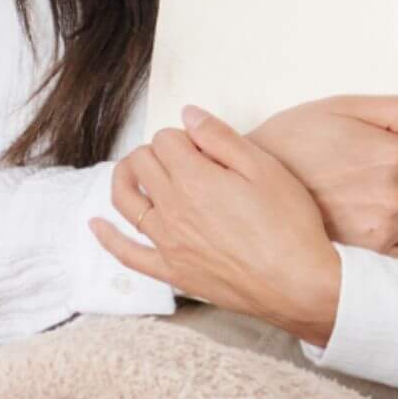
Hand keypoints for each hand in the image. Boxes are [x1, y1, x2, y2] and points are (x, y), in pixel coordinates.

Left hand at [87, 103, 341, 345]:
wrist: (301, 284)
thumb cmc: (290, 225)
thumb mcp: (264, 168)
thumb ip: (220, 138)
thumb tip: (188, 114)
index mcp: (194, 179)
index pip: (165, 139)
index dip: (182, 136)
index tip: (202, 146)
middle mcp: (172, 208)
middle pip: (141, 164)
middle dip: (155, 151)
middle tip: (179, 157)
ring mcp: (168, 242)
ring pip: (125, 200)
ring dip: (124, 179)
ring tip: (133, 171)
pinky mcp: (172, 271)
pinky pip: (127, 254)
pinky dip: (108, 237)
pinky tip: (96, 225)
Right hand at [246, 95, 397, 258]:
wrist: (245, 184)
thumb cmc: (290, 141)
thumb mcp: (338, 107)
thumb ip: (396, 110)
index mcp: (393, 154)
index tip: (397, 157)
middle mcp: (393, 194)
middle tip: (371, 179)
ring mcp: (381, 230)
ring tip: (361, 203)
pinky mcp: (367, 256)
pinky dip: (390, 244)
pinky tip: (361, 228)